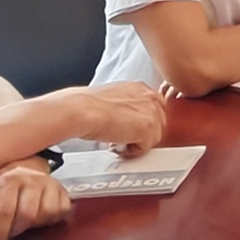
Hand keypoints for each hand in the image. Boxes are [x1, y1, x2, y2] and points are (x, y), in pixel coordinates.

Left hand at [0, 161, 69, 239]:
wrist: (20, 166)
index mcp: (8, 180)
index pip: (5, 212)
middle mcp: (31, 179)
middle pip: (28, 215)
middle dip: (16, 230)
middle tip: (9, 231)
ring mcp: (49, 183)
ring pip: (47, 213)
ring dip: (35, 224)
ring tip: (24, 221)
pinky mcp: (62, 190)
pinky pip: (61, 211)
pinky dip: (51, 219)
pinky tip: (39, 216)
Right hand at [57, 80, 172, 152]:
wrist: (82, 110)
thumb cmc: (88, 105)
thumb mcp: (114, 98)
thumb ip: (128, 105)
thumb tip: (128, 118)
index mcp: (141, 88)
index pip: (154, 109)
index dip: (140, 122)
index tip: (129, 128)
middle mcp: (151, 98)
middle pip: (157, 124)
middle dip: (140, 133)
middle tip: (120, 135)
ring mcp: (152, 114)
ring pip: (152, 138)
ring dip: (135, 142)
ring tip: (116, 139)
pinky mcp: (148, 130)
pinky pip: (144, 149)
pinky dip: (130, 151)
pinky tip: (116, 143)